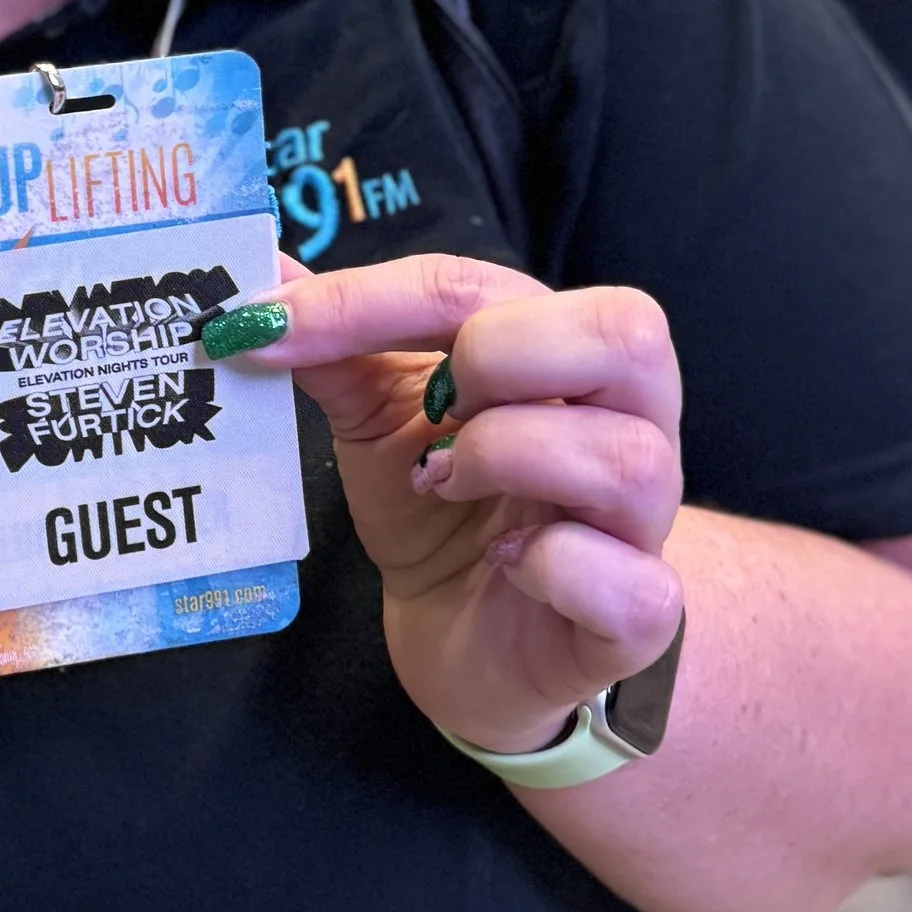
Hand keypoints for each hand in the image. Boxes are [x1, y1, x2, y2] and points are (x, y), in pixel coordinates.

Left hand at [205, 255, 682, 755]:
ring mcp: (645, 525)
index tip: (268, 327)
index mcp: (568, 352)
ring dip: (509, 458)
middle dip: (499, 354)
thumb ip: (337, 345)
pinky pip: (631, 585)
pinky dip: (552, 567)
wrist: (469, 645)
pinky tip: (505, 564)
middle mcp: (632, 422)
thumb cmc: (440, 514)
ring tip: (442, 484)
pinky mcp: (640, 619)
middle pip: (624, 333)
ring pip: (626, 457)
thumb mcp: (379, 419)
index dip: (370, 298)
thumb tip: (266, 266)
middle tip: (430, 406)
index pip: (490, 286)